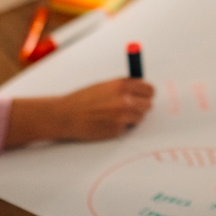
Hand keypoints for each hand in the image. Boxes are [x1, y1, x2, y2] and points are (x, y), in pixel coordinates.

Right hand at [5, 78, 155, 146]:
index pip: (148, 89)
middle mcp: (124, 100)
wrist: (67, 115)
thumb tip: (141, 89)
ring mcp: (122, 116)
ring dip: (133, 117)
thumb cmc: (84, 99)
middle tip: (132, 107)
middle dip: (142, 106)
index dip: (146, 93)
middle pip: (148, 104)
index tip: (144, 96)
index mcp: (122, 85)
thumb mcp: (105, 85)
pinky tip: (107, 122)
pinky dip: (121, 126)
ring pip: (140, 117)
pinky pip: (127, 128)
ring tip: (116, 115)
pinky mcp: (117, 130)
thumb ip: (124, 86)